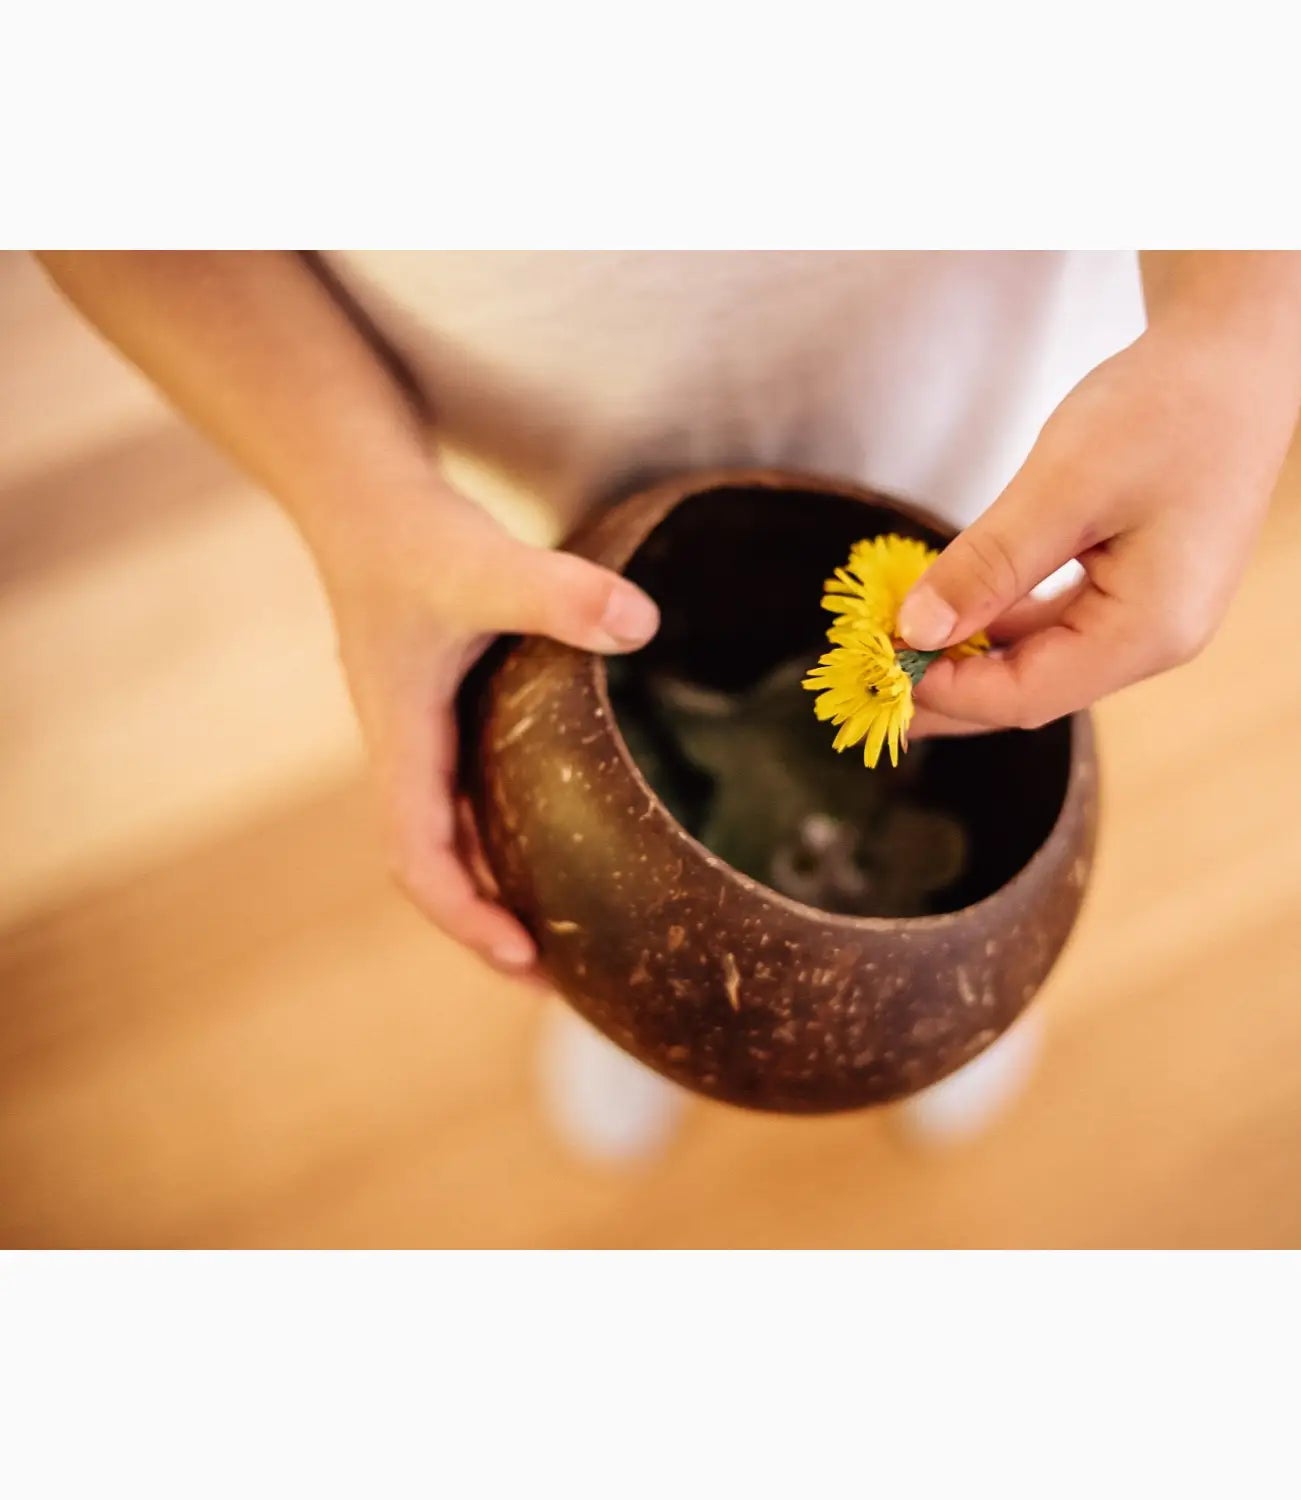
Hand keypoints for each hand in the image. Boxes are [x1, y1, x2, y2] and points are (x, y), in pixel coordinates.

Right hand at [317, 481, 658, 972]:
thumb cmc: (412, 533)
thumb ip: (559, 592)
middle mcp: (409, 751)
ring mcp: (424, 736)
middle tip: (561, 978)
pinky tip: (560, 833)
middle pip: (438, 868)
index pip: (421, 860)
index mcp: (405, 742)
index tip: (526, 961)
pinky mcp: (445, 711)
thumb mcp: (485, 563)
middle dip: (489, 927)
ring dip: (498, 886)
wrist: (363, 495)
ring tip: (566, 928)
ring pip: (454, 837)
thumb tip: (643, 625)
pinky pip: (470, 796)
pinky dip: (506, 833)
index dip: (467, 917)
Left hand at [900, 318, 1300, 735]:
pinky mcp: (1135, 593)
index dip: (945, 690)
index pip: (1026, 695)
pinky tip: (948, 614)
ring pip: (1038, 663)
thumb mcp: (1062, 486)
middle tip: (866, 685)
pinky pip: (1054, 630)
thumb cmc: (1162, 409)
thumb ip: (986, 567)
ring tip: (894, 650)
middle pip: (1031, 693)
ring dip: (967, 658)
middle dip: (948, 690)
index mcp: (1150, 632)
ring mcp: (1150, 621)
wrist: (1235, 356)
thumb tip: (914, 633)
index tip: (875, 665)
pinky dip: (997, 626)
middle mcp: (1156, 642)